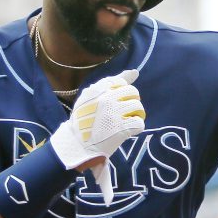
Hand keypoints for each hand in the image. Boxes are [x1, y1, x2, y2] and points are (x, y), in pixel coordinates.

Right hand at [50, 69, 145, 203]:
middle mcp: (106, 99)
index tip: (115, 101)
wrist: (77, 145)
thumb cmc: (85, 119)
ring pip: (138, 107)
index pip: (121, 82)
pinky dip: (136, 128)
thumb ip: (112, 82)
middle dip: (131, 102)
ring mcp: (114, 114)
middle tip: (123, 112)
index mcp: (98, 90)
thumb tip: (135, 71)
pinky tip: (128, 131)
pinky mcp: (121, 129)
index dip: (121, 92)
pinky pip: (139, 123)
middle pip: (133, 92)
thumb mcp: (90, 97)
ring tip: (126, 121)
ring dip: (135, 115)